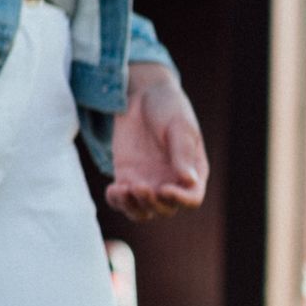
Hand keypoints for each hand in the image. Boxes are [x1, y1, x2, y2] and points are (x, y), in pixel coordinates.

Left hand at [107, 60, 207, 220]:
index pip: (192, 199)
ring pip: (142, 211)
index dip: (180, 200)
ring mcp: (148, 181)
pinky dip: (116, 201)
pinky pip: (122, 201)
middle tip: (139, 186)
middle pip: (165, 209)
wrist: (142, 94)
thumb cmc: (168, 107)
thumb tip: (188, 181)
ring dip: (133, 207)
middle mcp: (171, 181)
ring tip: (122, 190)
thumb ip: (182, 152)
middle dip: (152, 203)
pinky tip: (113, 189)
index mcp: (193, 171)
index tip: (164, 189)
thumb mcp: (179, 126)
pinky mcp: (127, 177)